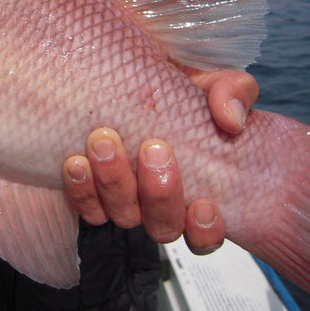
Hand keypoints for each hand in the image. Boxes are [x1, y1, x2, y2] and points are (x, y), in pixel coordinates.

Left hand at [62, 69, 258, 254]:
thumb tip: (230, 120)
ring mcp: (127, 199)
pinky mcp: (93, 191)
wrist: (128, 77)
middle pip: (163, 226)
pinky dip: (81, 190)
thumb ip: (233, 92)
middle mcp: (162, 202)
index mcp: (201, 187)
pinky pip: (87, 207)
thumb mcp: (214, 82)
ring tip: (105, 142)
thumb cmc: (180, 88)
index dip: (205, 229)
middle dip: (158, 194)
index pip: (206, 232)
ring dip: (115, 184)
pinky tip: (76, 162)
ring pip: (123, 216)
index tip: (203, 203)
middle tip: (151, 148)